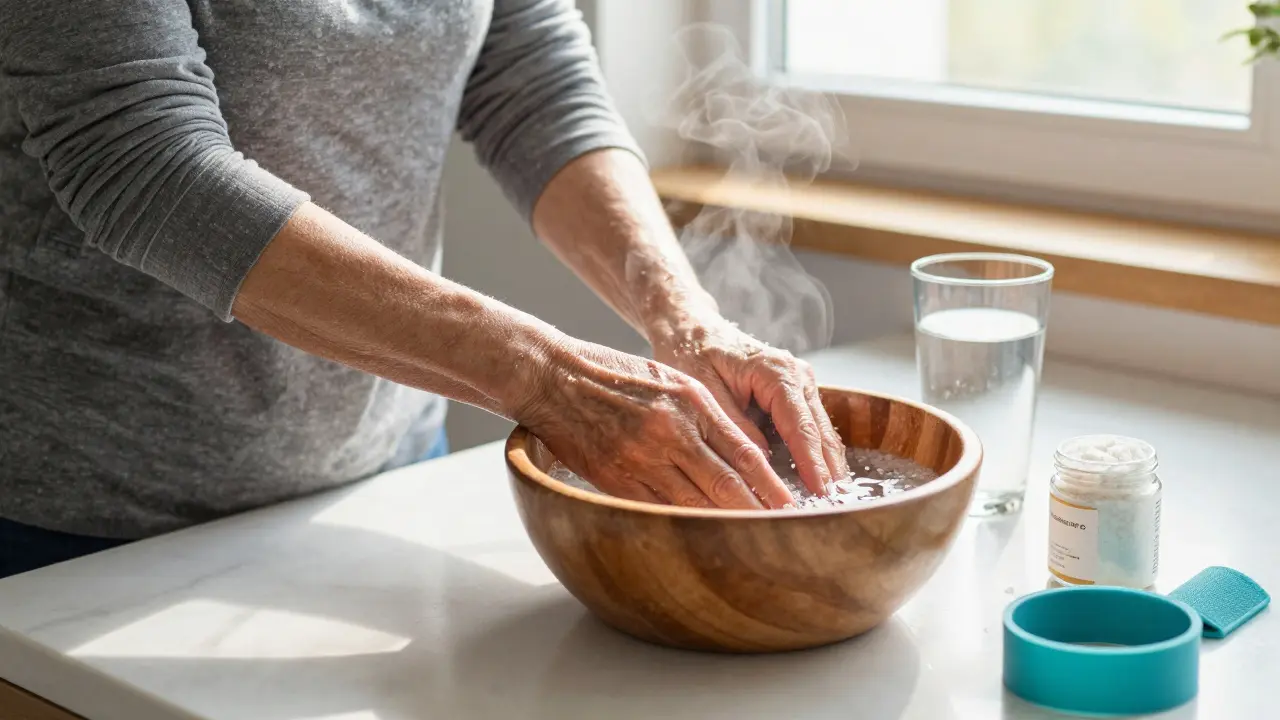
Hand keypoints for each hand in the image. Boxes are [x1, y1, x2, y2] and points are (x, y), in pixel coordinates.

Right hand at [513, 337, 794, 509]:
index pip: (744, 453)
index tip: (791, 506)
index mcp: (691, 403)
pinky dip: (683, 525)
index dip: (771, 485)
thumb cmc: (612, 373)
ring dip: (724, 526)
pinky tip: (700, 537)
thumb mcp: (669, 380)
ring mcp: (642, 458)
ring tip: (749, 544)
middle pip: (726, 485)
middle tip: (782, 534)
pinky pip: (658, 510)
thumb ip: (706, 414)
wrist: (553, 378)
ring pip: (695, 504)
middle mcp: (671, 432)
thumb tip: (744, 451)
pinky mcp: (616, 479)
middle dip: (757, 513)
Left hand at [650, 315, 848, 496]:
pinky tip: (819, 483)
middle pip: (820, 431)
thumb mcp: (704, 390)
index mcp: (776, 371)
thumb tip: (761, 460)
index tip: (820, 493)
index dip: (811, 462)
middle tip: (833, 509)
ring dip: (827, 466)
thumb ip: (734, 425)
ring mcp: (800, 383)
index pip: (800, 425)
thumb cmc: (693, 353)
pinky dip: (817, 455)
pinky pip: (811, 429)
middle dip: (828, 471)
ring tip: (832, 503)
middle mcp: (797, 375)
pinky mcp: (796, 395)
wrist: (692, 329)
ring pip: (822, 432)